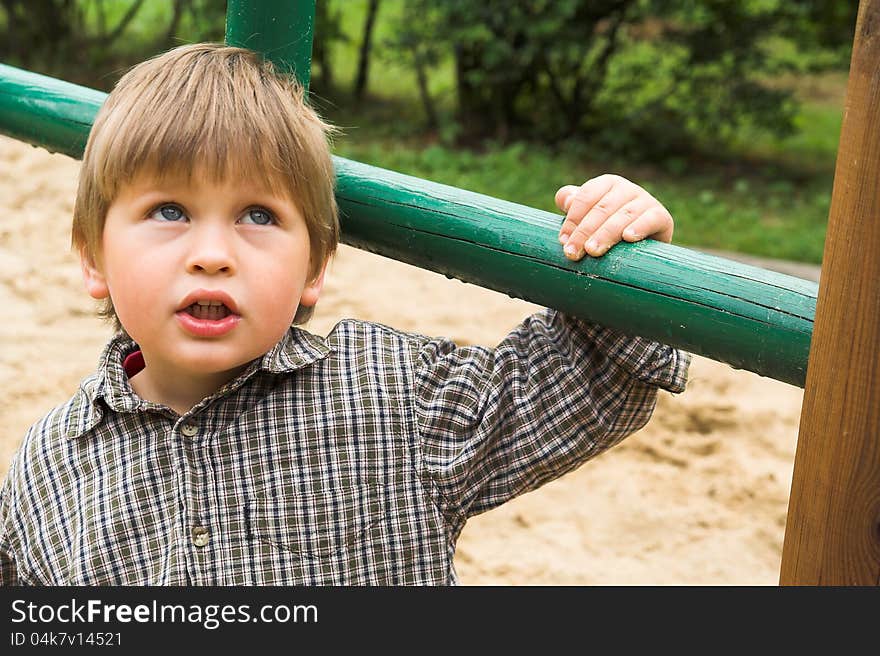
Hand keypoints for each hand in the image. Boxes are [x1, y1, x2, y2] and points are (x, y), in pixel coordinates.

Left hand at [555, 174, 673, 259]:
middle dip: (585, 231)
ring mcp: (646, 201)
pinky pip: (651, 219)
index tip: (563, 240)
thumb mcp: (588, 215)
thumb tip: (565, 199)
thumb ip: (573, 203)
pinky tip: (628, 238)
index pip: (586, 196)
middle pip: (602, 208)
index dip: (573, 218)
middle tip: (573, 252)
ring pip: (623, 215)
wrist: (643, 244)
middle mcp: (627, 189)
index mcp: (606, 184)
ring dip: (606, 234)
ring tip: (592, 251)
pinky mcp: (662, 216)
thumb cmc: (607, 228)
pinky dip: (639, 227)